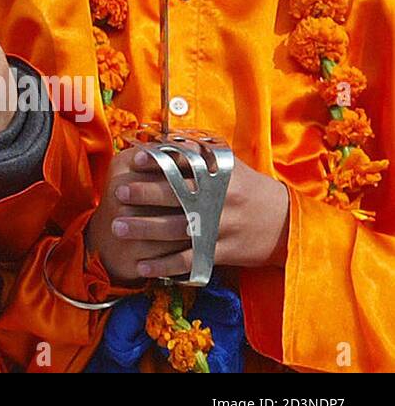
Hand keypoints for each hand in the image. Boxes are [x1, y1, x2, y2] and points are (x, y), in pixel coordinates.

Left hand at [88, 147, 289, 282]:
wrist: (287, 224)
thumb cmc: (248, 187)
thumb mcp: (230, 165)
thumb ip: (198, 153)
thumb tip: (159, 139)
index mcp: (222, 174)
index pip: (186, 163)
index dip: (159, 160)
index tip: (134, 158)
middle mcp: (222, 199)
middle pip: (178, 195)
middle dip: (145, 194)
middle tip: (118, 192)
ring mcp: (222, 227)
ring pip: (179, 230)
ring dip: (145, 230)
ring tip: (118, 227)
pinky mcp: (224, 252)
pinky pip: (190, 260)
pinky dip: (165, 265)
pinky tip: (142, 266)